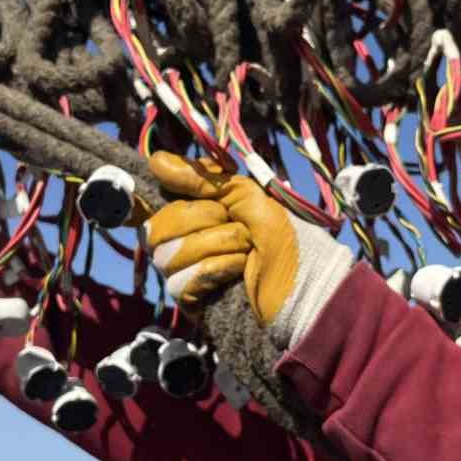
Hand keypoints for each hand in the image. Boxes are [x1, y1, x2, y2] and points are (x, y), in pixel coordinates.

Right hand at [145, 152, 353, 348]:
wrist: (306, 289)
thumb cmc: (284, 242)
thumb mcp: (248, 198)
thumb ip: (203, 179)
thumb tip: (156, 160)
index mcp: (194, 212)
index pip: (153, 194)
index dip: (162, 184)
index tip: (180, 176)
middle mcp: (181, 241)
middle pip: (157, 225)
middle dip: (203, 217)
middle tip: (238, 224)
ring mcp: (183, 272)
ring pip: (169, 253)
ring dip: (217, 243)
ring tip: (247, 249)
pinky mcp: (190, 301)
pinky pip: (181, 280)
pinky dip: (216, 268)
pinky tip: (239, 270)